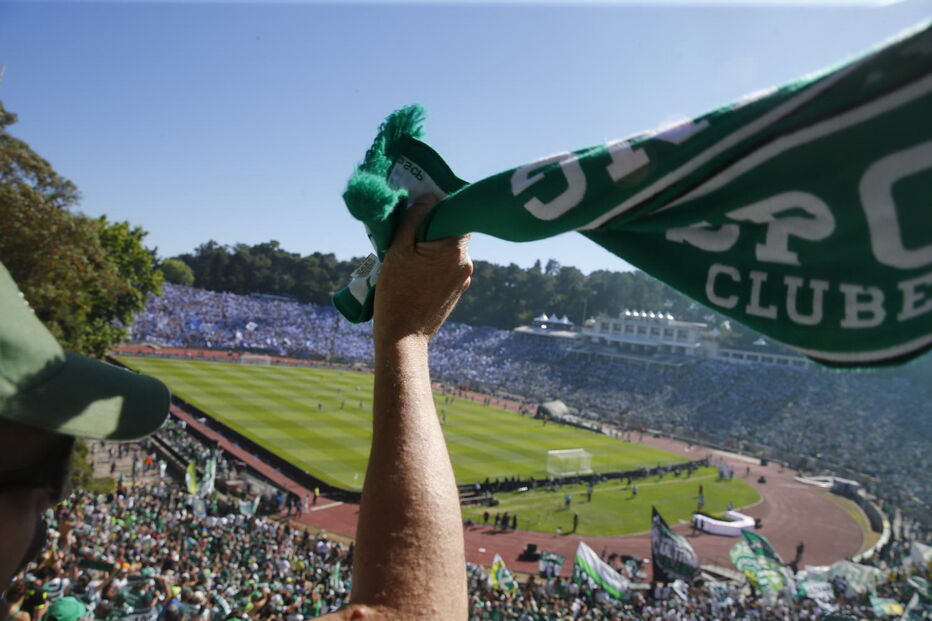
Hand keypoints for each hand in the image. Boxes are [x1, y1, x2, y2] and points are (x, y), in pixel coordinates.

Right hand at [373, 195, 471, 343]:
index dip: (440, 207)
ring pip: (448, 252)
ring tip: (407, 255)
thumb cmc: (397, 292)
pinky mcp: (456, 293)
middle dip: (432, 229)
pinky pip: (447, 269)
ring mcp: (463, 280)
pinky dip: (433, 265)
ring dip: (431, 248)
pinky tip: (413, 273)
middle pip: (452, 233)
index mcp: (454, 249)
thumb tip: (429, 197)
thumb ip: (414, 219)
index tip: (422, 208)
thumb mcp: (398, 249)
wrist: (403, 337)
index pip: (457, 214)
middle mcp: (466, 264)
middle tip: (408, 232)